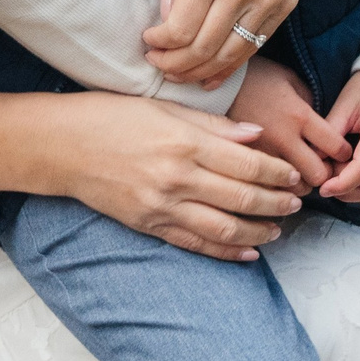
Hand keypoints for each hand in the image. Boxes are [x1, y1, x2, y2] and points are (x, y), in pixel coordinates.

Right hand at [55, 96, 307, 263]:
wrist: (64, 145)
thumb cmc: (112, 116)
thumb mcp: (165, 106)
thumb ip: (214, 125)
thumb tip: (256, 135)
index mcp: (185, 141)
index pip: (247, 164)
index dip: (278, 173)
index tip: (294, 176)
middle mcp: (178, 177)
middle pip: (242, 198)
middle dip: (276, 203)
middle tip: (296, 204)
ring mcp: (163, 205)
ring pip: (224, 228)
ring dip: (258, 232)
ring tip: (277, 230)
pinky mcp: (149, 225)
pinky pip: (196, 244)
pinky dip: (226, 251)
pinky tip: (247, 253)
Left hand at [143, 0, 344, 87]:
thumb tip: (167, 15)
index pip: (178, 28)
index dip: (159, 44)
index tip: (149, 42)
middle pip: (201, 49)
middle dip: (173, 65)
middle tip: (158, 64)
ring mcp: (266, 0)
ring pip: (227, 56)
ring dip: (198, 73)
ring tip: (179, 74)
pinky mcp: (284, 7)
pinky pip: (252, 48)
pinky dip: (229, 67)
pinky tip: (210, 75)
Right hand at [226, 57, 353, 191]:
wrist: (217, 84)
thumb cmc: (257, 78)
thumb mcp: (289, 79)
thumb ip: (310, 103)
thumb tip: (321, 128)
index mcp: (298, 115)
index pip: (336, 146)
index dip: (344, 153)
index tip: (340, 152)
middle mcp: (283, 139)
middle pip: (318, 176)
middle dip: (322, 174)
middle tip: (317, 166)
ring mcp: (263, 155)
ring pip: (294, 189)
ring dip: (299, 184)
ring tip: (296, 173)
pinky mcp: (245, 165)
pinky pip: (269, 188)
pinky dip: (276, 188)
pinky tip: (276, 179)